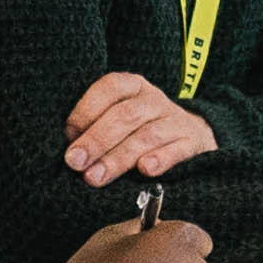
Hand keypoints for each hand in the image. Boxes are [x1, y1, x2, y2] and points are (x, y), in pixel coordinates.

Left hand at [62, 70, 219, 188]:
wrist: (193, 134)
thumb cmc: (142, 127)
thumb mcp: (120, 116)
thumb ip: (97, 127)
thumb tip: (71, 152)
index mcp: (132, 86)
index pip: (109, 88)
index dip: (87, 110)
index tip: (69, 135)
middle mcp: (153, 100)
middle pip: (125, 116)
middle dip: (97, 140)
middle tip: (76, 162)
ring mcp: (174, 120)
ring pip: (146, 136)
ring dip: (119, 158)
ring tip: (96, 176)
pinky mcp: (191, 143)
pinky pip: (177, 150)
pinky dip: (161, 159)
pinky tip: (145, 170)